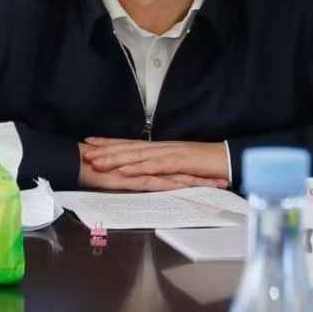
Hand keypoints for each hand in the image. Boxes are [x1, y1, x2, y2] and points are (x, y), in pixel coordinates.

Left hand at [83, 138, 229, 183]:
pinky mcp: (179, 163)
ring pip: (138, 155)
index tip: (90, 142)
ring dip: (116, 158)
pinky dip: (139, 168)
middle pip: (129, 147)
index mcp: (161, 148)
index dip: (109, 142)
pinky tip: (125, 170)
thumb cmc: (206, 164)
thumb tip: (146, 169)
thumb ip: (162, 165)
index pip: (130, 143)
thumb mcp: (179, 165)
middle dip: (105, 150)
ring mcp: (170, 154)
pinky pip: (156, 166)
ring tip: (97, 161)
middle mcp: (162, 147)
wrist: (228, 160)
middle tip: (84, 151)